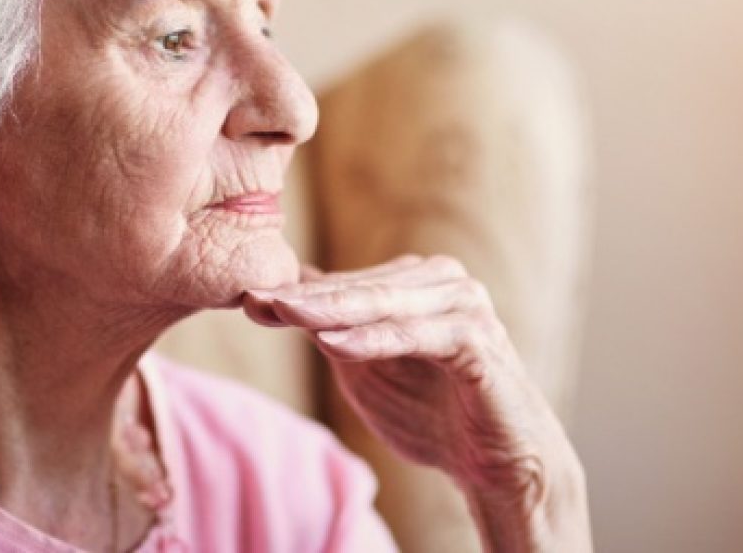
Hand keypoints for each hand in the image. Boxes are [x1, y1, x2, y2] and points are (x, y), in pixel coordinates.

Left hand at [242, 255, 590, 552]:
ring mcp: (464, 303)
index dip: (294, 294)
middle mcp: (441, 279)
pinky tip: (335, 345)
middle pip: (359, 288)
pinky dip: (376, 340)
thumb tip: (273, 299)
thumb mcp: (365, 370)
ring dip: (333, 310)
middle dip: (305, 297)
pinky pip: (418, 334)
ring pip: (385, 303)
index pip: (344, 284)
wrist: (496, 464)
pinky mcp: (479, 337)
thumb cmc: (429, 414)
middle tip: (258, 301)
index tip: (246, 301)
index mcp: (413, 281)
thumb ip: (328, 332)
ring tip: (286, 314)